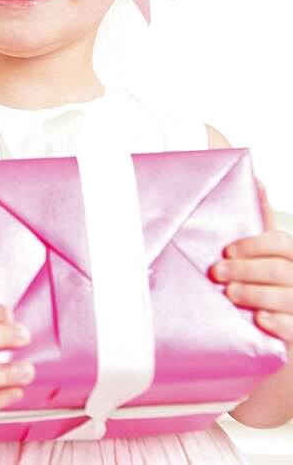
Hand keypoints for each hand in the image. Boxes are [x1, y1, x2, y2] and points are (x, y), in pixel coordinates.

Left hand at [213, 183, 292, 343]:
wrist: (284, 322)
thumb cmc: (272, 281)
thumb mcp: (270, 251)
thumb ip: (264, 220)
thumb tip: (256, 180)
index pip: (282, 244)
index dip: (253, 246)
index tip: (226, 251)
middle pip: (280, 271)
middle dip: (245, 271)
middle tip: (217, 273)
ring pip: (287, 298)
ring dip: (255, 295)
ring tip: (230, 294)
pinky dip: (277, 323)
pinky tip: (258, 320)